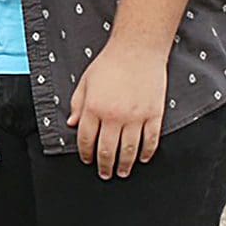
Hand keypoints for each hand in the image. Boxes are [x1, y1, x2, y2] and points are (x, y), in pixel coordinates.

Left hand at [68, 38, 166, 178]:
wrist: (137, 50)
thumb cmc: (109, 64)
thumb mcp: (85, 82)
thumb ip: (77, 105)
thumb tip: (71, 124)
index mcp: (94, 108)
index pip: (86, 139)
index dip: (86, 153)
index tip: (87, 160)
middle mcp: (114, 116)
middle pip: (108, 150)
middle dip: (104, 165)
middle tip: (105, 174)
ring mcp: (136, 117)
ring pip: (130, 150)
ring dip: (125, 164)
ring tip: (122, 172)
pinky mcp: (154, 115)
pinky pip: (151, 140)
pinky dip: (146, 153)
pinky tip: (142, 158)